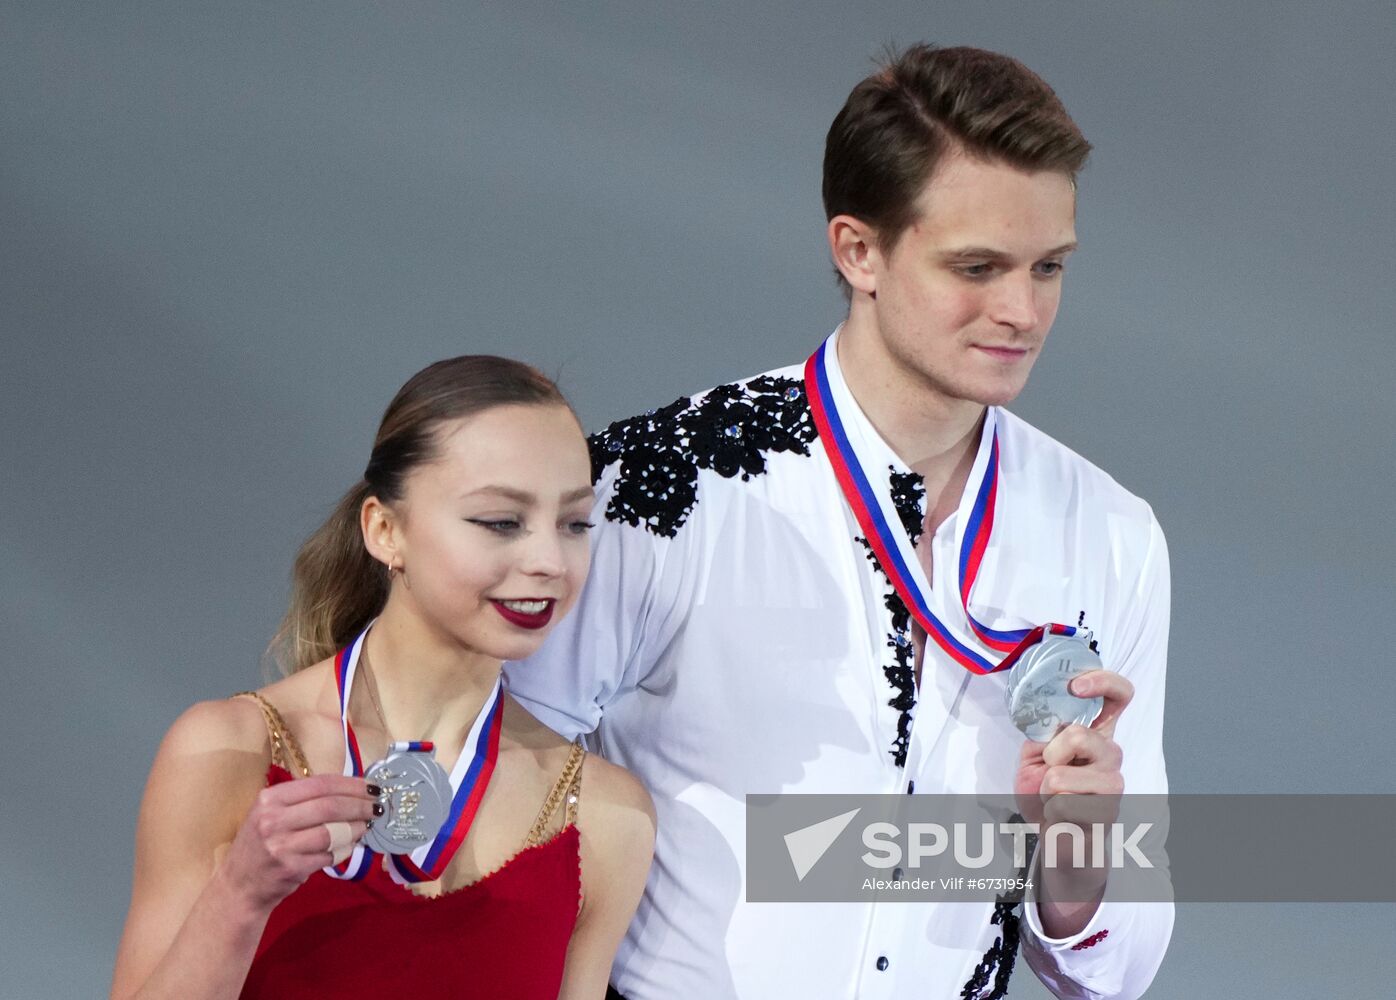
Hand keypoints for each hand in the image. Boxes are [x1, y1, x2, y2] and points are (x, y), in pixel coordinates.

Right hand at [217, 775, 378, 911]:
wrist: (238, 887)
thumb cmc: (260, 845)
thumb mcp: (271, 814)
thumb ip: (303, 801)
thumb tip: (350, 791)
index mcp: (270, 798)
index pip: (320, 784)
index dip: (351, 785)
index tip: (371, 787)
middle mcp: (273, 819)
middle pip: (330, 806)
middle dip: (360, 805)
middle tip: (377, 807)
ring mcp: (281, 845)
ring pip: (332, 831)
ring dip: (356, 828)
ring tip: (365, 826)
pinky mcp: (291, 868)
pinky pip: (329, 855)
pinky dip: (344, 849)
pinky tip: (350, 846)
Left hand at [1014, 669, 1131, 830]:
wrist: (1056, 838)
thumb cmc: (1046, 793)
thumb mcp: (1035, 754)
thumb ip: (1043, 732)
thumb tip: (1046, 718)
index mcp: (1096, 733)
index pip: (1119, 695)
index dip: (1102, 681)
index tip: (1075, 687)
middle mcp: (1111, 754)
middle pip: (1078, 734)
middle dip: (1049, 756)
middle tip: (1051, 773)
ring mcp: (1114, 784)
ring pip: (1061, 775)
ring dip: (1045, 790)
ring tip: (1055, 799)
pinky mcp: (1107, 815)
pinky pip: (1063, 806)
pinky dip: (1051, 812)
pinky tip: (1062, 817)